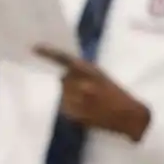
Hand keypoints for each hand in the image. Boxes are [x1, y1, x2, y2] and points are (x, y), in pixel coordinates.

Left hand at [34, 46, 150, 141]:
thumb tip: (64, 72)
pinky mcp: (74, 114)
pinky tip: (86, 110)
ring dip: (70, 96)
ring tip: (88, 102)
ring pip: (63, 94)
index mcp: (91, 71)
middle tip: (85, 89)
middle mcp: (81, 84)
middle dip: (70, 82)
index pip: (65, 59)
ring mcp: (77, 100)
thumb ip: (84, 72)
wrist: (129, 116)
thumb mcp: (102, 76)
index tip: (35, 48)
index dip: (49, 53)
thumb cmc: (117, 94)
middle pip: (63, 79)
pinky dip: (72, 108)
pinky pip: (65, 107)